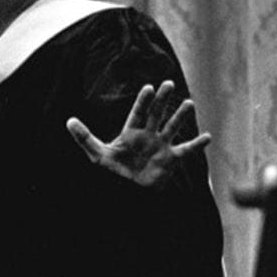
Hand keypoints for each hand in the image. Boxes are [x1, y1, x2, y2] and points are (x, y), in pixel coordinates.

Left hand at [65, 80, 209, 187]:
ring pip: (172, 128)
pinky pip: (185, 150)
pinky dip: (196, 145)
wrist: (125, 193)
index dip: (143, 101)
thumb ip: (85, 137)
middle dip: (162, 99)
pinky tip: (207, 137)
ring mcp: (160, 147)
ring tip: (189, 103)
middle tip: (168, 82)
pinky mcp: (170, 160)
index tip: (149, 87)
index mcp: (130, 134)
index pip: (138, 113)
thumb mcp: (97, 154)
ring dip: (180, 116)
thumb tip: (69, 121)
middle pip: (156, 114)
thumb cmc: (111, 174)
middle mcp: (147, 137)